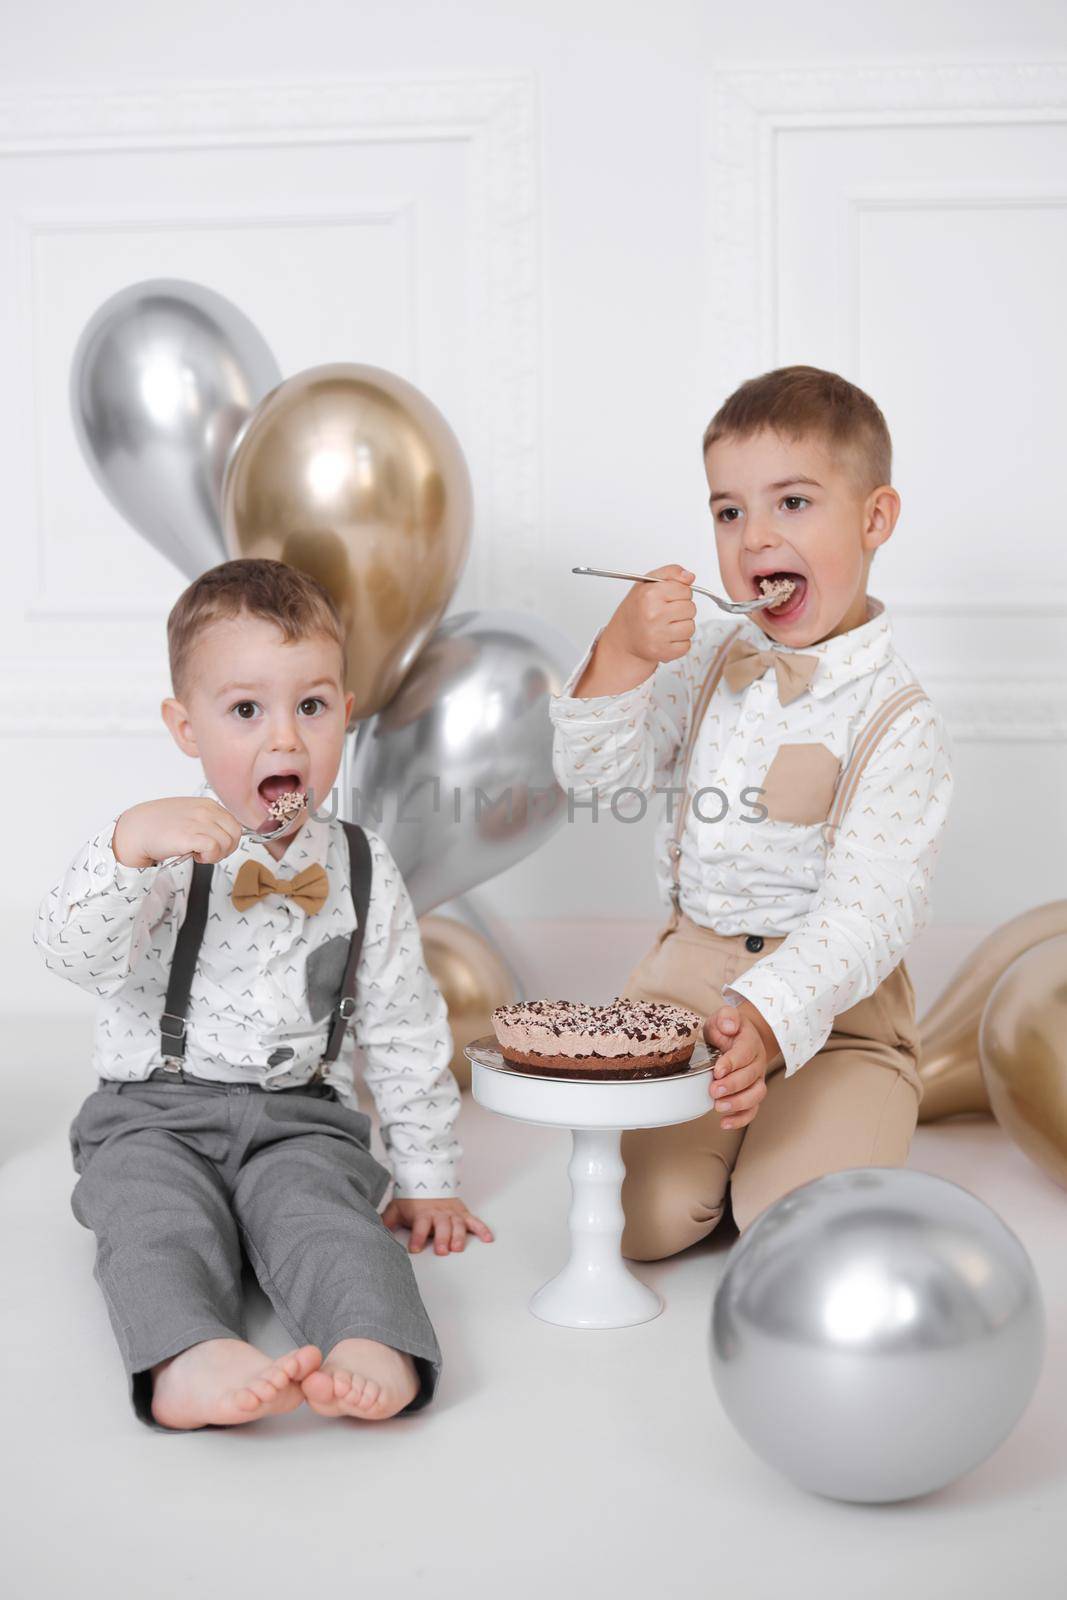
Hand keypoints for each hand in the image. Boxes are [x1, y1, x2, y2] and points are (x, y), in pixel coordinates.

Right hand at [112, 797, 243, 869]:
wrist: (137, 829)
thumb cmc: (159, 824)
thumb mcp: (190, 814)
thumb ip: (208, 821)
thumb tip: (225, 836)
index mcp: (208, 804)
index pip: (235, 824)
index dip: (228, 840)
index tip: (215, 846)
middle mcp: (206, 811)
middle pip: (235, 834)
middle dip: (226, 849)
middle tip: (208, 853)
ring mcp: (198, 822)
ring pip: (227, 843)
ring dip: (215, 855)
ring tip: (198, 853)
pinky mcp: (190, 836)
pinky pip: (214, 849)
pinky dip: (208, 857)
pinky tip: (195, 855)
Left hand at [381, 1196, 494, 1254]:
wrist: (428, 1178)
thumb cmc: (412, 1199)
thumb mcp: (397, 1207)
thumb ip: (388, 1221)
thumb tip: (374, 1232)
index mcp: (422, 1213)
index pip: (419, 1226)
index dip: (417, 1237)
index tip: (414, 1249)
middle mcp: (439, 1213)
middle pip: (441, 1226)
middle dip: (441, 1238)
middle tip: (441, 1251)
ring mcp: (452, 1213)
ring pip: (457, 1225)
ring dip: (458, 1236)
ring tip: (457, 1248)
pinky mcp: (463, 1213)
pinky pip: (474, 1221)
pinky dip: (482, 1229)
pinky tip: (488, 1238)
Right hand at [602, 562, 697, 668]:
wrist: (623, 637)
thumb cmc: (637, 609)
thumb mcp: (648, 583)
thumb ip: (671, 572)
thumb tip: (690, 576)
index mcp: (649, 594)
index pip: (686, 590)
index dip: (679, 594)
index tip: (668, 599)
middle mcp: (653, 614)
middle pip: (691, 608)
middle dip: (682, 610)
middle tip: (666, 613)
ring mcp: (658, 635)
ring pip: (691, 627)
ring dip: (682, 627)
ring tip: (667, 626)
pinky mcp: (663, 652)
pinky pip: (687, 645)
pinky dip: (679, 642)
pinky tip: (666, 638)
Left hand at [703, 1001, 777, 1129]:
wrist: (742, 1037)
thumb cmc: (728, 1029)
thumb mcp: (724, 1016)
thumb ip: (726, 1017)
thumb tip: (729, 1026)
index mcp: (750, 1043)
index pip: (744, 1053)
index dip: (731, 1063)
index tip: (717, 1070)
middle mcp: (757, 1063)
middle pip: (750, 1077)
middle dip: (732, 1086)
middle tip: (714, 1090)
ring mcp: (757, 1080)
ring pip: (756, 1095)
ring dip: (738, 1103)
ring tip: (719, 1107)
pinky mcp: (752, 1093)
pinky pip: (753, 1109)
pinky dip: (741, 1118)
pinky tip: (725, 1123)